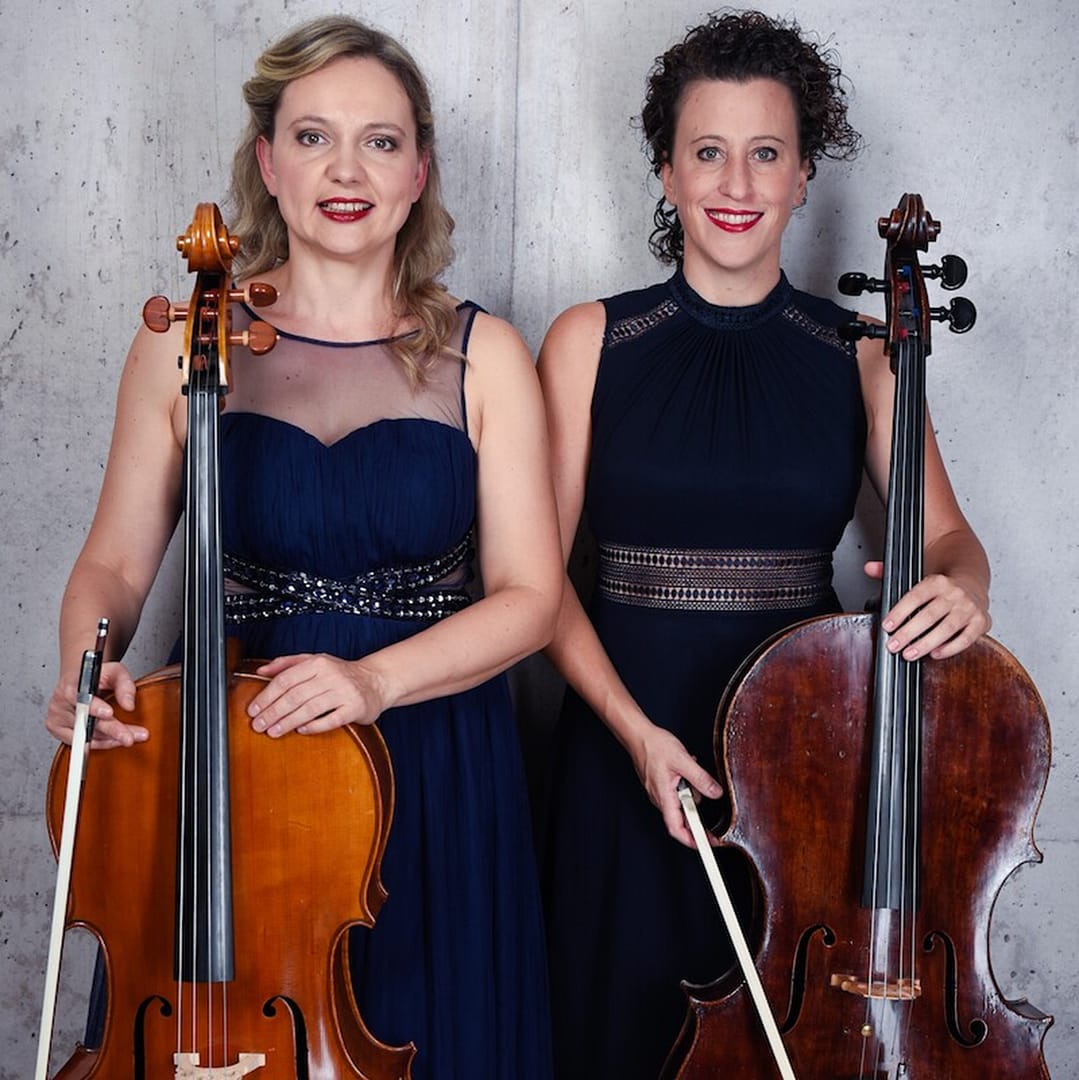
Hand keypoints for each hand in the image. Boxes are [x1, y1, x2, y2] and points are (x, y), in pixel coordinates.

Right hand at [44, 661, 145, 748]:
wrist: (79, 680)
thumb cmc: (97, 676)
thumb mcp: (116, 672)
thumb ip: (125, 686)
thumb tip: (129, 705)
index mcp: (73, 684)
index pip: (82, 697)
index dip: (95, 707)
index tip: (109, 713)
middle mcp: (61, 701)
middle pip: (87, 721)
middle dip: (111, 730)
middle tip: (129, 738)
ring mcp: (57, 717)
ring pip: (86, 735)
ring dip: (110, 739)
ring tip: (129, 737)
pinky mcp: (56, 729)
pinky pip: (80, 742)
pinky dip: (99, 742)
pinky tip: (113, 740)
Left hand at [248, 653, 386, 736]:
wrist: (376, 680)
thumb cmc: (341, 673)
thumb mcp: (316, 661)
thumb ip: (287, 664)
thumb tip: (260, 671)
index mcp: (319, 662)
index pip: (286, 679)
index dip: (267, 696)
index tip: (253, 709)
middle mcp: (332, 675)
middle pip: (295, 695)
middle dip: (273, 712)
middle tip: (258, 725)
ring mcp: (345, 692)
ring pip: (310, 709)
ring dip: (288, 722)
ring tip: (273, 732)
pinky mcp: (355, 708)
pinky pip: (331, 720)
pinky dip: (314, 727)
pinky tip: (301, 731)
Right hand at [628, 722, 722, 848]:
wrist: (638, 735)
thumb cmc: (654, 746)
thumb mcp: (683, 761)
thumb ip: (701, 779)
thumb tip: (716, 793)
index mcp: (664, 796)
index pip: (676, 828)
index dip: (692, 840)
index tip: (707, 844)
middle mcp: (660, 798)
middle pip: (680, 819)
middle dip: (697, 819)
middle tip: (714, 824)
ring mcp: (659, 792)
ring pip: (680, 804)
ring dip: (692, 794)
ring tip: (696, 776)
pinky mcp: (660, 785)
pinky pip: (677, 793)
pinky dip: (686, 786)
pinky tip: (689, 772)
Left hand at [865, 561, 990, 660]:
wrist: (971, 583)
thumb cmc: (938, 587)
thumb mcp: (915, 576)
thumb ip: (889, 573)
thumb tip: (868, 567)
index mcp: (937, 581)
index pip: (915, 597)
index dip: (900, 612)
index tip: (887, 626)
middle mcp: (955, 593)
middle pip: (930, 615)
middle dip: (909, 633)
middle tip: (893, 646)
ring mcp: (970, 608)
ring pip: (947, 628)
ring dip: (927, 643)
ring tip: (909, 654)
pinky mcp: (981, 622)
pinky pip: (966, 638)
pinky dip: (951, 648)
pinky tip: (934, 654)